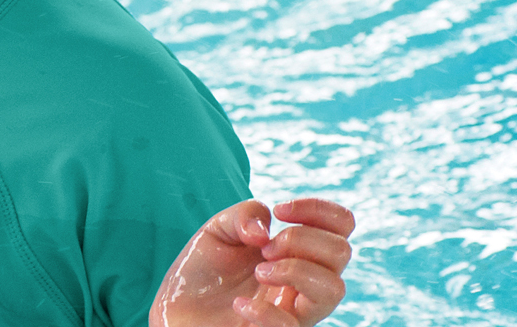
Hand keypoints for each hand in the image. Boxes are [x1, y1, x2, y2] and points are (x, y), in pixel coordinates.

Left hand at [149, 198, 354, 326]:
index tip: (280, 211)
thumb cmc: (204, 271)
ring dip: (295, 270)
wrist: (179, 310)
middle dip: (300, 239)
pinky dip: (266, 312)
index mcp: (299, 252)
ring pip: (334, 289)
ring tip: (259, 272)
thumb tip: (266, 232)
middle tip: (264, 249)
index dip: (319, 209)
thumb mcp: (218, 229)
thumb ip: (245, 215)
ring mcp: (295, 312)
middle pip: (342, 252)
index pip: (341, 226)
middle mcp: (306, 282)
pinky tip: (240, 304)